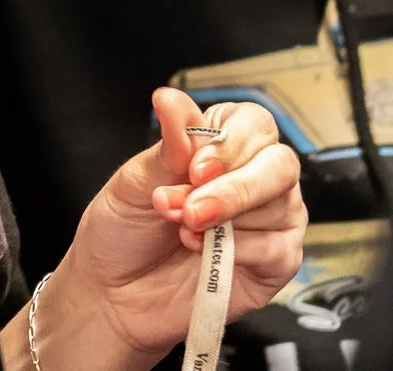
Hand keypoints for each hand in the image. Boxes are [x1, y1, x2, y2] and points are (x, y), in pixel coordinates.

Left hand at [12, 89, 307, 370]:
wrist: (113, 293)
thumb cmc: (126, 230)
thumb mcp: (136, 181)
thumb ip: (167, 146)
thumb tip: (169, 99)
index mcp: (225, 144)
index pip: (254, 124)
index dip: (229, 144)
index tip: (194, 167)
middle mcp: (256, 177)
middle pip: (279, 164)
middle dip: (234, 188)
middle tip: (191, 208)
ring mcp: (272, 220)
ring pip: (279, 207)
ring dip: (225, 222)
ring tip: (181, 231)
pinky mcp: (275, 263)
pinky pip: (278, 250)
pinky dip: (240, 251)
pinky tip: (203, 253)